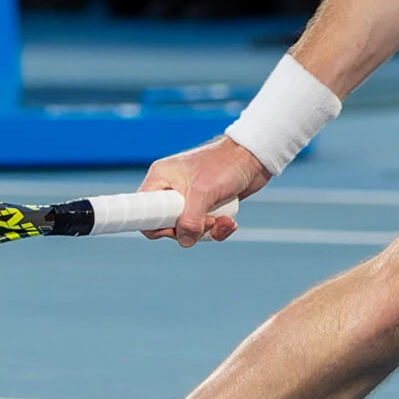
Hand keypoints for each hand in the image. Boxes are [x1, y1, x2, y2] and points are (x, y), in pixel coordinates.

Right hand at [138, 137, 268, 246]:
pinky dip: (217, 229)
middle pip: (167, 225)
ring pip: (188, 229)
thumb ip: (190, 219)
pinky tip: (230, 222)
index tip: (172, 230)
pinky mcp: (206, 205)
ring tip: (223, 220)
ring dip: (208, 231)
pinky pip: (204, 227)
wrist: (255, 157)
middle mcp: (172, 189)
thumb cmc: (226, 164)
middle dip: (190, 230)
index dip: (154, 225)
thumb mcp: (204, 192)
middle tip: (206, 220)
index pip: (143, 209)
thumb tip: (185, 241)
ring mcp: (189, 199)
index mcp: (161, 179)